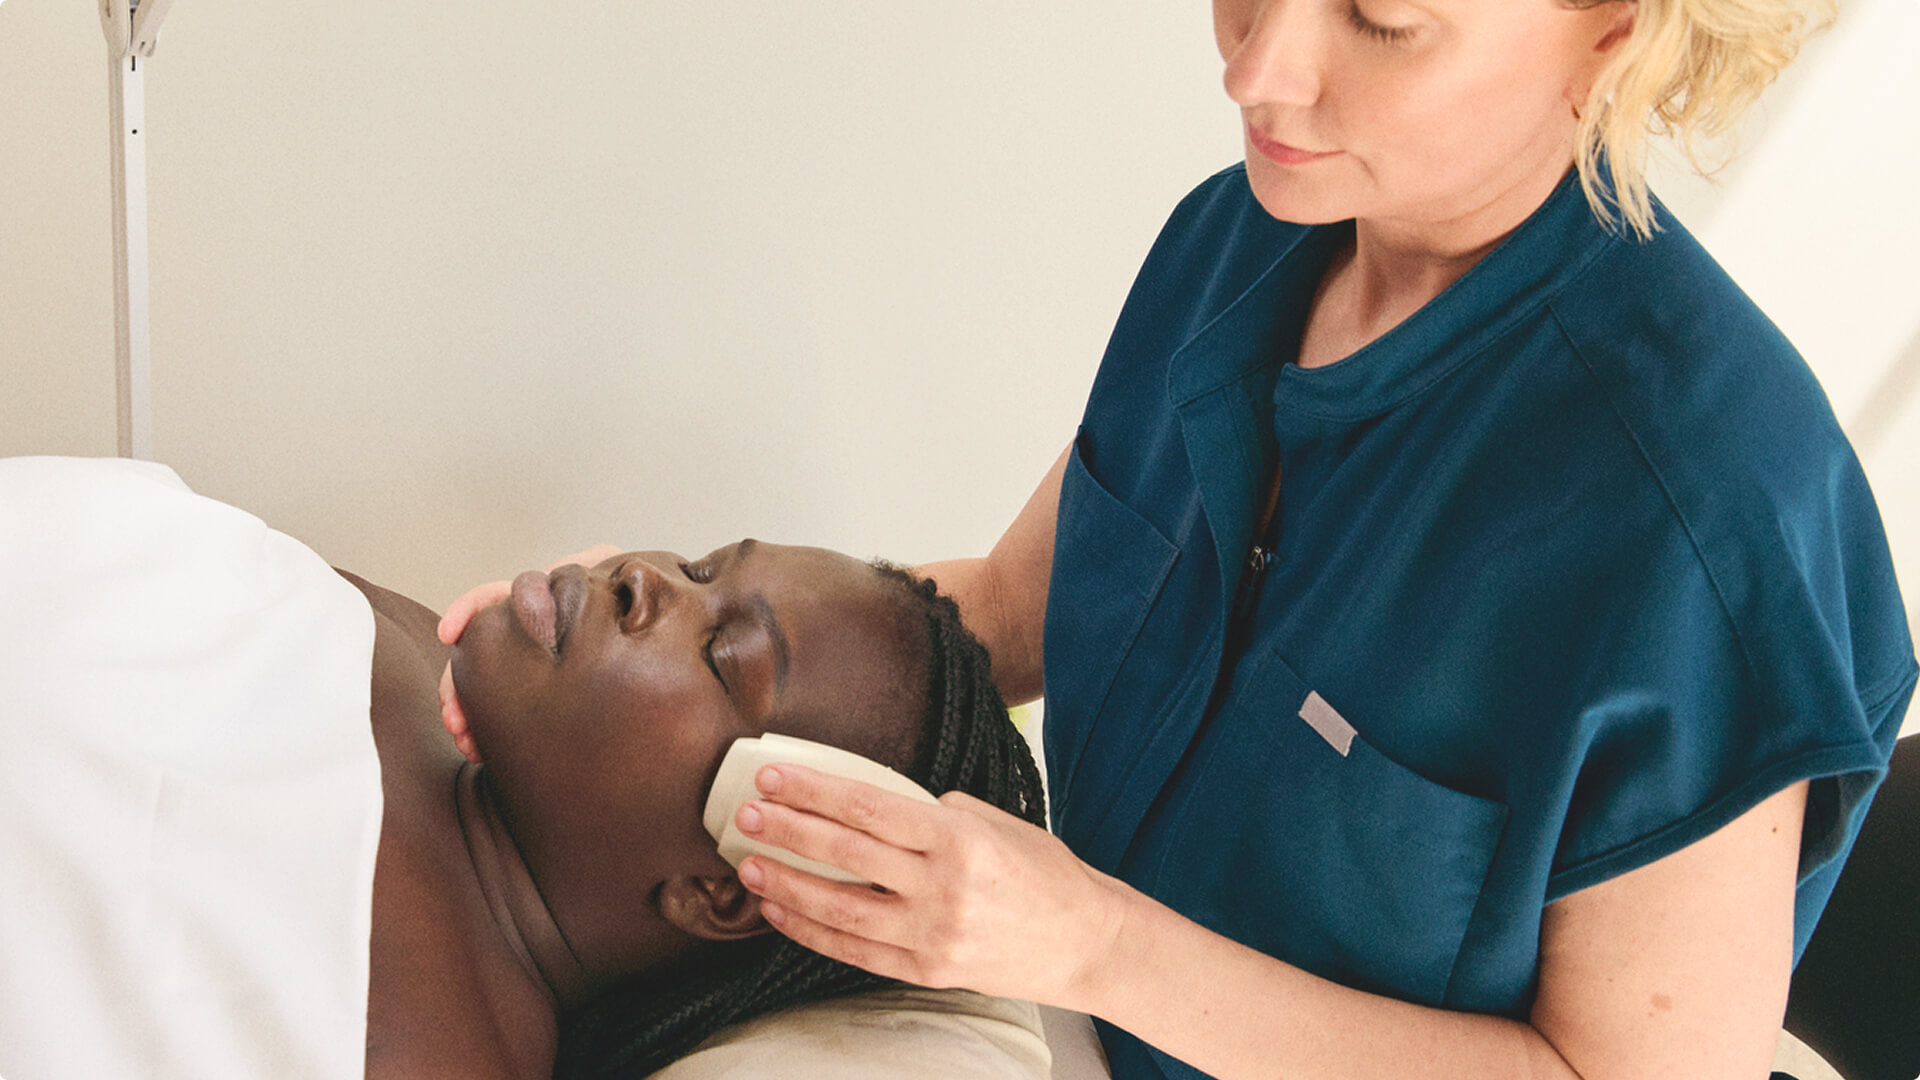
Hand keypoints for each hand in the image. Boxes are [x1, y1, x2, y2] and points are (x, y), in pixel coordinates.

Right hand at [435, 544, 621, 760]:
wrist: (662, 644)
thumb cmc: (642, 605)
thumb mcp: (621, 578)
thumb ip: (593, 563)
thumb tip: (560, 568)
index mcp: (542, 604)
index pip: (493, 601)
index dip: (468, 612)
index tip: (449, 634)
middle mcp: (531, 637)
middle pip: (479, 656)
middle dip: (458, 687)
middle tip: (456, 720)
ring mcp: (535, 670)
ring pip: (487, 692)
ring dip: (469, 716)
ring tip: (468, 743)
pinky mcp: (544, 701)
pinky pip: (509, 717)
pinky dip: (491, 733)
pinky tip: (483, 752)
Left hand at [731, 764, 1132, 1010]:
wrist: (1087, 943)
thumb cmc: (1045, 873)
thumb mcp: (998, 822)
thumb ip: (936, 813)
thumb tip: (875, 808)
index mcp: (961, 838)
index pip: (869, 808)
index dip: (814, 791)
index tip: (773, 777)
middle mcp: (944, 887)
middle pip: (845, 855)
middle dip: (787, 832)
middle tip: (744, 815)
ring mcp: (934, 935)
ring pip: (840, 909)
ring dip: (787, 885)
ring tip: (748, 866)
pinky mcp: (928, 971)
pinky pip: (854, 950)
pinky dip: (812, 930)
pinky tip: (781, 911)